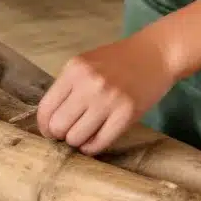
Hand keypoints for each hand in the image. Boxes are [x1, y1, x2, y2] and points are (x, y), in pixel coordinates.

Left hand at [35, 29, 176, 154]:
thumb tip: (50, 120)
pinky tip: (96, 138)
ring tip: (86, 133)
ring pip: (76, 138)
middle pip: (58, 126)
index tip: (51, 130)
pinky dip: (93, 147)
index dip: (45, 126)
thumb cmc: (119, 59)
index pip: (46, 109)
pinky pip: (98, 143)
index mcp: (74, 70)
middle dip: (61, 134)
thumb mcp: (87, 63)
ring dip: (78, 141)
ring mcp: (107, 100)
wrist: (156, 54)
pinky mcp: (126, 115)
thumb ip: (69, 86)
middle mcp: (88, 84)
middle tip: (70, 132)